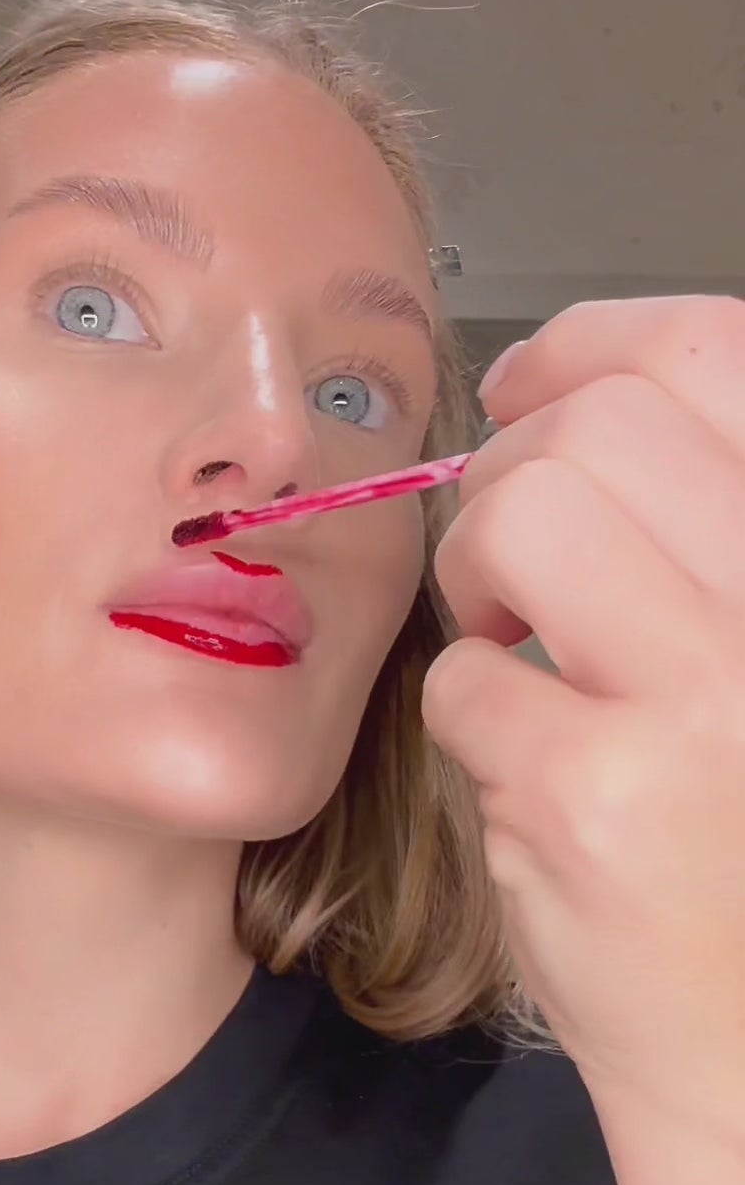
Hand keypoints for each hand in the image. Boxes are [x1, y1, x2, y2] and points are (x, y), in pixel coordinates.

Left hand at [421, 295, 744, 1146]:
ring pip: (525, 515)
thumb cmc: (743, 838)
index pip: (714, 351)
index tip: (528, 386)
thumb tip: (564, 391)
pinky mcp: (599, 795)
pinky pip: (467, 678)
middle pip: (597, 426)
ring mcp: (711, 698)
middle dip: (516, 478)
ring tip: (516, 647)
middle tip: (518, 574)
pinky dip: (472, 714)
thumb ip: (704, 527)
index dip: (589, 346)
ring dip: (479, 574)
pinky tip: (530, 768)